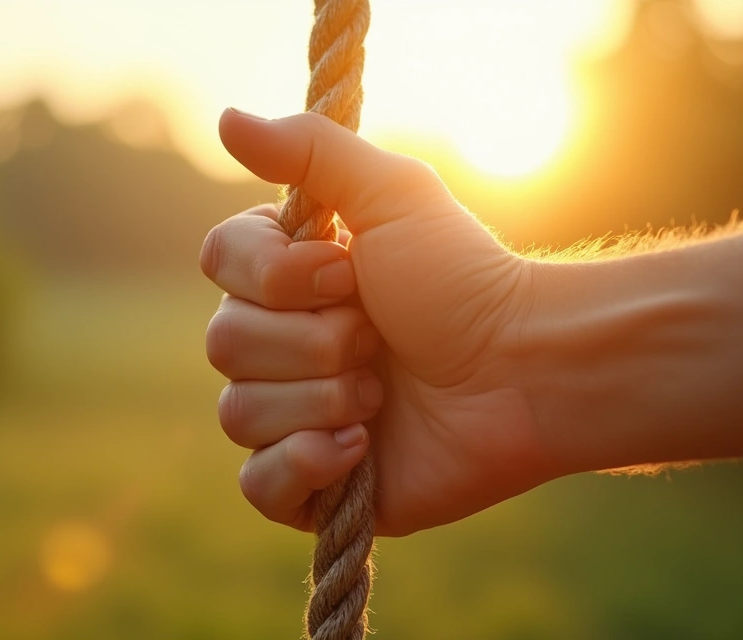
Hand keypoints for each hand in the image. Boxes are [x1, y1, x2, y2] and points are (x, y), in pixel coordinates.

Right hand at [201, 109, 557, 536]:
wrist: (524, 374)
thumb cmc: (463, 281)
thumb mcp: (393, 195)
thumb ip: (309, 151)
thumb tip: (224, 118)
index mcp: (289, 277)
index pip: (218, 263)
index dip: (276, 276)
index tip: (348, 273)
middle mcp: (282, 342)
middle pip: (223, 344)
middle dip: (313, 343)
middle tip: (380, 339)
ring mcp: (295, 413)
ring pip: (238, 413)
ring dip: (323, 399)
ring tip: (384, 392)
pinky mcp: (314, 482)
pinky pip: (258, 485)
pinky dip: (305, 464)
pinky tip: (361, 447)